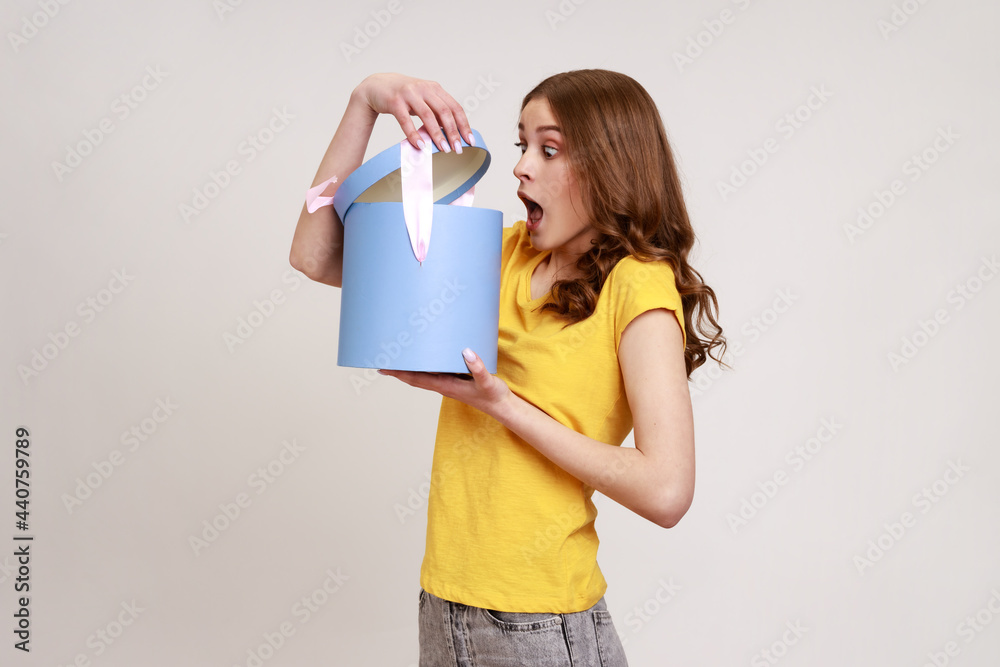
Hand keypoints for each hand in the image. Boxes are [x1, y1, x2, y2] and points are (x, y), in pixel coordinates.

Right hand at [355, 73, 472, 154]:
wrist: (376, 86)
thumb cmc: (404, 96)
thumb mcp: (423, 99)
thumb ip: (436, 111)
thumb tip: (453, 132)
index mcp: (435, 88)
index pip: (455, 107)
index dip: (464, 124)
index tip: (470, 141)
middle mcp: (424, 88)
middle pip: (444, 111)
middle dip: (453, 132)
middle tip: (457, 149)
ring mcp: (409, 93)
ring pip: (428, 115)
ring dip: (437, 134)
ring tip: (443, 149)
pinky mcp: (394, 101)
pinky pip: (406, 120)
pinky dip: (414, 134)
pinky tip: (421, 146)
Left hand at [377, 348, 511, 417]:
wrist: (502, 408)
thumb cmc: (494, 396)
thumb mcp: (487, 381)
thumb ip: (478, 368)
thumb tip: (466, 352)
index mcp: (446, 385)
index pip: (416, 378)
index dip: (399, 373)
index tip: (383, 367)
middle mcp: (443, 386)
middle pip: (414, 378)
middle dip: (397, 371)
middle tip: (381, 361)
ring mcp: (448, 385)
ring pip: (422, 377)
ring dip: (407, 370)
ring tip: (396, 361)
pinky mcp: (455, 382)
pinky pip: (432, 374)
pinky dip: (422, 369)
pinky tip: (422, 362)